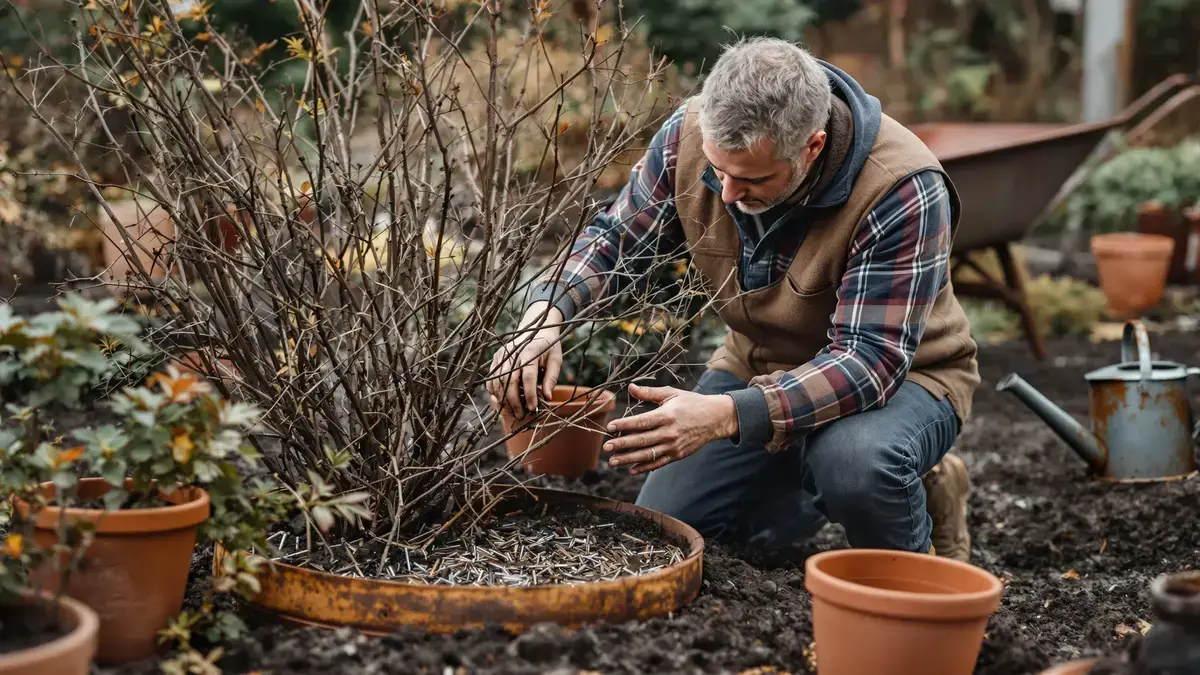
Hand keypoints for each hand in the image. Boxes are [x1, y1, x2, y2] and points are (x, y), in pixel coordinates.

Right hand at [487, 302, 563, 417]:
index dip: (529, 394)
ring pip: (497, 381)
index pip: (528, 377)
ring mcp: (502, 355)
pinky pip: (491, 378)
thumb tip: (547, 397)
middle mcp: (513, 352)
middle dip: (514, 401)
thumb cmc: (548, 346)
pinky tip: (503, 400)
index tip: (533, 408)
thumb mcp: (556, 360)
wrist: (537, 328)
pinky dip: (495, 391)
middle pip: (509, 381)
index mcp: (530, 351)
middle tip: (521, 415)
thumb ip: (551, 378)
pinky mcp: (496, 358)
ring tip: (513, 411)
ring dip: (503, 399)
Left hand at [604, 384, 738, 474]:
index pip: (641, 422)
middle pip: (642, 440)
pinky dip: (644, 467)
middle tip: (606, 447)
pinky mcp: (678, 455)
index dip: (625, 425)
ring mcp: (674, 445)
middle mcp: (669, 432)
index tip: (610, 427)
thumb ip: (649, 393)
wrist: (716, 419)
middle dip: (622, 444)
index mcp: (666, 415)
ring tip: (613, 461)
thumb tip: (630, 387)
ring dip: (629, 459)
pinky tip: (631, 469)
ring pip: (648, 454)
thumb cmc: (691, 403)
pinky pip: (659, 462)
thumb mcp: (672, 394)